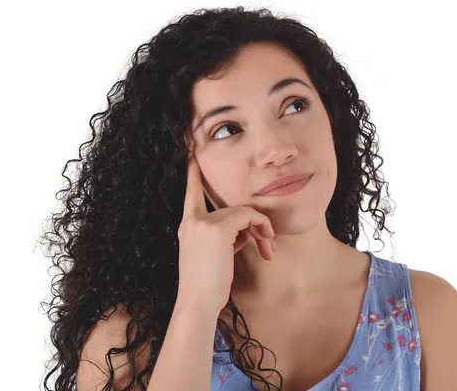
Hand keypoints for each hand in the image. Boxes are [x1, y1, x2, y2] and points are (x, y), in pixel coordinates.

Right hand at [176, 153, 275, 313]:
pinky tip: (265, 249)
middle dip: (254, 225)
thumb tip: (248, 230)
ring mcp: (203, 224)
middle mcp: (192, 220)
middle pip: (232, 208)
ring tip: (268, 251)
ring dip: (261, 229)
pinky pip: (249, 217)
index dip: (193, 173)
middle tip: (268, 247)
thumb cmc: (207, 286)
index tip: (191, 153)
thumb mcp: (214, 256)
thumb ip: (227, 237)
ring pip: (243, 212)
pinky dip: (262, 229)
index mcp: (188, 226)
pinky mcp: (217, 230)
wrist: (197, 304)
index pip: (191, 192)